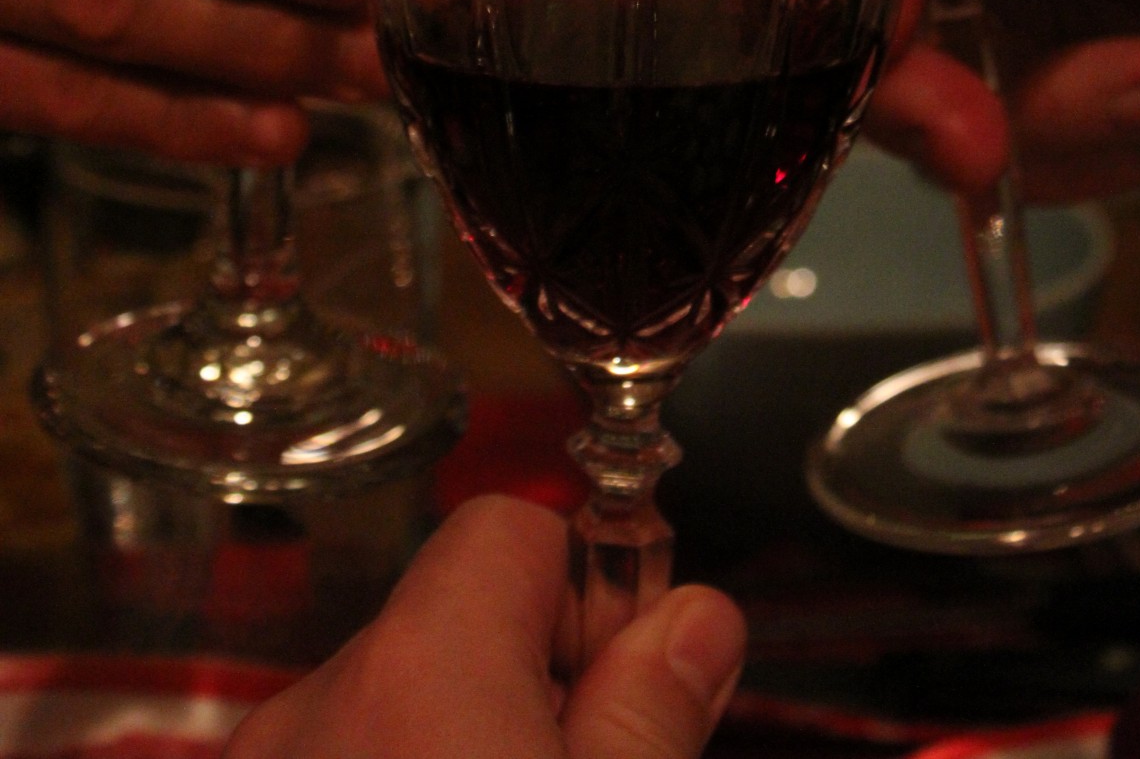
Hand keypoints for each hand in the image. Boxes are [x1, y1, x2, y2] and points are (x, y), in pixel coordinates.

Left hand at [224, 495, 745, 758]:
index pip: (511, 529)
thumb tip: (697, 617)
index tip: (631, 667)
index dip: (586, 586)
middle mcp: (317, 707)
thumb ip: (652, 710)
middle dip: (526, 678)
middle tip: (589, 757)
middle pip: (449, 622)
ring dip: (454, 739)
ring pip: (388, 708)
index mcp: (422, 670)